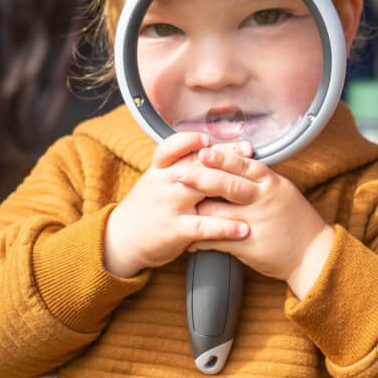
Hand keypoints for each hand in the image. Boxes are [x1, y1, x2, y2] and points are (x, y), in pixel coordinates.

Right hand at [103, 132, 245, 276]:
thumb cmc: (147, 206)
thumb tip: (212, 147)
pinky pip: (204, 227)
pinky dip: (225, 227)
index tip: (211, 138)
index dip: (192, 140)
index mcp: (160, 169)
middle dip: (224, 157)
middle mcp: (164, 183)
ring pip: (201, 190)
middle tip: (248, 152)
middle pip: (196, 164)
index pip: (174, 146)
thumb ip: (180, 164)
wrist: (121, 239)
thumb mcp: (157, 179)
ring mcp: (169, 206)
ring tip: (255, 187)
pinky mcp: (174, 231)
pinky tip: (244, 228)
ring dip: (230, 187)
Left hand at [187, 146, 334, 297]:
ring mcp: (255, 223)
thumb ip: (260, 179)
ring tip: (175, 200)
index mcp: (272, 184)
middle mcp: (263, 200)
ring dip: (193, 207)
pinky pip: (217, 239)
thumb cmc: (297, 221)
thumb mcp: (283, 192)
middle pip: (227, 184)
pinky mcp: (247, 245)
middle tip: (178, 172)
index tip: (202, 151)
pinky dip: (199, 237)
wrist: (312, 254)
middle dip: (200, 177)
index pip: (243, 165)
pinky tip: (186, 236)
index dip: (221, 157)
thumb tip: (237, 162)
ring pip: (218, 211)